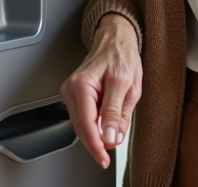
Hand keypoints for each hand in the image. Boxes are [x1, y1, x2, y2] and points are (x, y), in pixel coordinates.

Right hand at [60, 13, 142, 168]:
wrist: (117, 40)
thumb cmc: (122, 55)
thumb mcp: (126, 83)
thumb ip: (116, 111)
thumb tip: (110, 136)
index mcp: (82, 84)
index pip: (85, 124)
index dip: (96, 145)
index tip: (104, 157)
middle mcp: (71, 88)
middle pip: (81, 127)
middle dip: (98, 140)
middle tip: (113, 147)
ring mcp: (71, 92)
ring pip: (82, 124)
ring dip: (98, 131)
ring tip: (115, 124)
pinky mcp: (76, 96)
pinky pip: (84, 117)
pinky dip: (96, 123)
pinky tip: (107, 120)